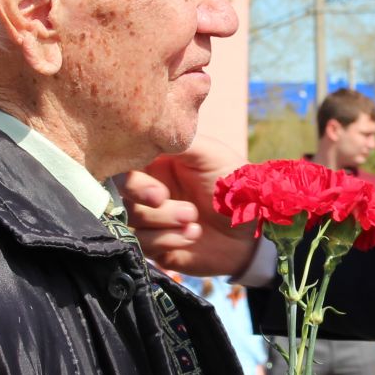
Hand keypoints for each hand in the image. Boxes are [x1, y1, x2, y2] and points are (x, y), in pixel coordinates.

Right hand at [124, 136, 255, 275]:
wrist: (255, 228)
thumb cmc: (234, 183)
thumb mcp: (209, 153)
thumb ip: (177, 139)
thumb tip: (147, 129)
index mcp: (155, 162)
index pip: (123, 165)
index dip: (131, 179)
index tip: (158, 190)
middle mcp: (147, 189)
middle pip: (119, 193)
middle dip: (142, 199)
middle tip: (168, 201)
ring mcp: (150, 218)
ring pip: (131, 221)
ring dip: (164, 221)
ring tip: (194, 220)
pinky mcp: (156, 245)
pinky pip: (144, 245)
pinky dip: (169, 240)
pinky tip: (194, 234)